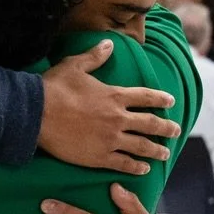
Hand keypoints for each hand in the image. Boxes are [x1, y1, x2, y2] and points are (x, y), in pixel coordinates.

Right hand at [38, 41, 179, 175]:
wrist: (36, 114)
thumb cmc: (54, 88)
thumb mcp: (75, 66)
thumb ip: (95, 56)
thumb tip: (109, 44)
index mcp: (114, 96)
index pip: (145, 97)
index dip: (160, 99)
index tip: (171, 102)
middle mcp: (117, 118)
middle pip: (150, 124)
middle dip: (167, 127)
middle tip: (177, 130)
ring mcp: (110, 139)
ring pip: (142, 146)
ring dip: (156, 150)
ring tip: (165, 153)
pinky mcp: (99, 157)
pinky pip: (124, 163)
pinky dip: (137, 166)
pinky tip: (144, 169)